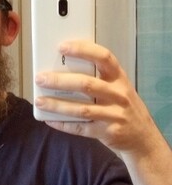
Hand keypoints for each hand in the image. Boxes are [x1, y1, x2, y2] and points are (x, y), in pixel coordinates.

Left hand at [34, 40, 158, 154]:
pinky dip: (63, 124)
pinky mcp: (109, 132)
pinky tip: (49, 120)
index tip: (62, 46)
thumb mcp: (115, 86)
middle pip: (87, 84)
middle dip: (60, 81)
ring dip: (57, 105)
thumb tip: (58, 68)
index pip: (103, 57)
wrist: (144, 138)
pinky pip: (81, 128)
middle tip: (40, 78)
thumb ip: (95, 77)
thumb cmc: (120, 105)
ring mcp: (115, 114)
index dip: (83, 50)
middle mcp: (118, 94)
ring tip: (39, 100)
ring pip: (82, 109)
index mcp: (119, 77)